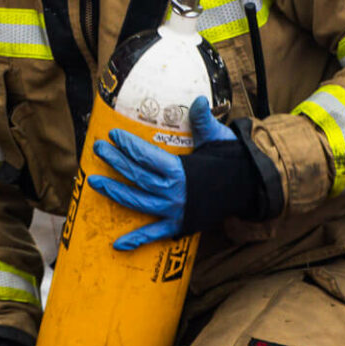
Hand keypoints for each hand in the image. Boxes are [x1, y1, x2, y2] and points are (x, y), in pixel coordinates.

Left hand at [87, 96, 236, 249]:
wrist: (249, 189)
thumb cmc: (232, 161)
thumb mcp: (217, 138)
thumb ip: (203, 121)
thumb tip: (199, 100)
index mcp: (180, 169)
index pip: (147, 156)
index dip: (128, 146)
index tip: (113, 135)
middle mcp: (174, 191)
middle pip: (137, 176)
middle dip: (115, 162)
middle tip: (97, 149)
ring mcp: (174, 211)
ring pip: (137, 202)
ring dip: (114, 192)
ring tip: (94, 182)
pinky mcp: (178, 226)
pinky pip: (154, 235)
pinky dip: (136, 241)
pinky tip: (117, 245)